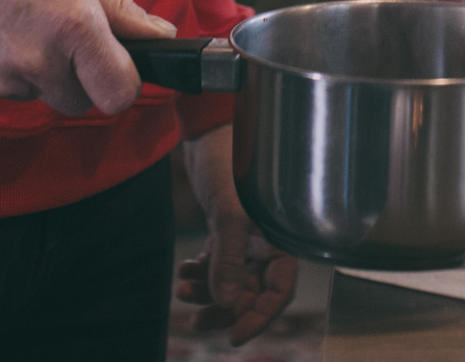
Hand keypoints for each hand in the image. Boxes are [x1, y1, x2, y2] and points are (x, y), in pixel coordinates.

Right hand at [0, 0, 174, 114]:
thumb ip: (120, 8)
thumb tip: (161, 36)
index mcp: (73, 24)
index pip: (119, 93)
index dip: (120, 84)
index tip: (113, 71)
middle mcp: (35, 60)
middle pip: (75, 102)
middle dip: (71, 76)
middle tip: (47, 31)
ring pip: (30, 95)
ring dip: (26, 71)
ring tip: (3, 21)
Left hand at [177, 125, 296, 343]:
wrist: (207, 127)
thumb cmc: (228, 160)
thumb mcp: (229, 212)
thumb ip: (228, 258)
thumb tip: (225, 303)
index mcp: (282, 237)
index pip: (279, 291)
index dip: (259, 317)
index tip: (233, 336)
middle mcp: (268, 240)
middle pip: (252, 292)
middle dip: (224, 308)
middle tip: (196, 319)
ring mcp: (248, 235)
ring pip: (232, 281)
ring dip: (207, 292)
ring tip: (182, 290)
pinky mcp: (228, 228)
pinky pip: (218, 264)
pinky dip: (201, 272)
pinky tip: (183, 270)